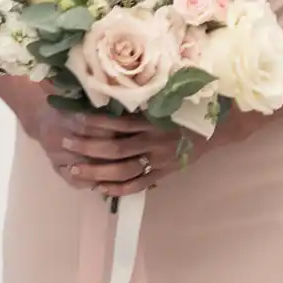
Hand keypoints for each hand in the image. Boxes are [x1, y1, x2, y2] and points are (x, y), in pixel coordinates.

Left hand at [30, 106, 190, 198]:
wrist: (217, 128)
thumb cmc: (188, 108)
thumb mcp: (166, 99)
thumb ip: (142, 101)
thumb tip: (112, 93)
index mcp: (152, 119)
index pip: (117, 122)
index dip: (94, 122)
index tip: (73, 118)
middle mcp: (153, 141)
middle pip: (114, 148)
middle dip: (87, 147)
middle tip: (65, 143)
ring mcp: (158, 160)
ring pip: (122, 170)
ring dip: (96, 172)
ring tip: (75, 170)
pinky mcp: (164, 174)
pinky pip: (138, 185)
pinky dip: (118, 188)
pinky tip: (100, 188)